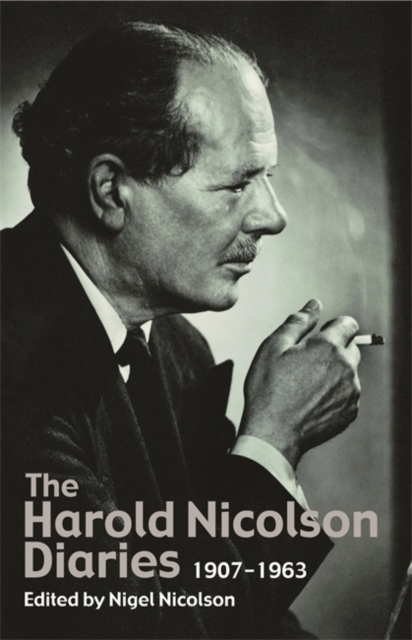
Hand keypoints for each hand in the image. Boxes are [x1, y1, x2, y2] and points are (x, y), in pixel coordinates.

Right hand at [239, 299, 360, 468]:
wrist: (273, 434)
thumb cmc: (268, 390)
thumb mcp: (273, 347)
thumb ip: (298, 322)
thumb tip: (314, 305)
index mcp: (329, 347)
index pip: (348, 324)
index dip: (332, 327)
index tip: (317, 338)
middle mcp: (346, 367)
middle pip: (351, 347)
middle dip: (334, 350)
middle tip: (306, 363)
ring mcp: (351, 392)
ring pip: (349, 372)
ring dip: (334, 373)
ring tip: (305, 386)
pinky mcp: (350, 411)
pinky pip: (347, 394)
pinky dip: (334, 393)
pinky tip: (311, 401)